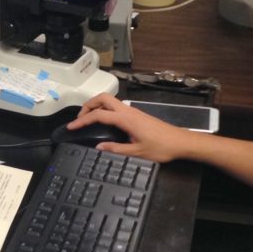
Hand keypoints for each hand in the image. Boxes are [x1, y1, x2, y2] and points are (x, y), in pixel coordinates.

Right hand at [70, 94, 193, 161]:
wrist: (180, 142)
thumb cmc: (162, 147)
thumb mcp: (137, 152)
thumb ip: (116, 149)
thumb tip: (98, 147)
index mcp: (126, 119)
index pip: (98, 115)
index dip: (82, 120)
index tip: (72, 126)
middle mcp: (128, 111)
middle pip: (103, 99)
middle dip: (88, 105)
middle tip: (79, 119)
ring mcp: (133, 111)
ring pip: (110, 101)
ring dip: (96, 106)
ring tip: (88, 119)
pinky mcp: (137, 115)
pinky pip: (116, 107)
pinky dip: (105, 110)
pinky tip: (103, 122)